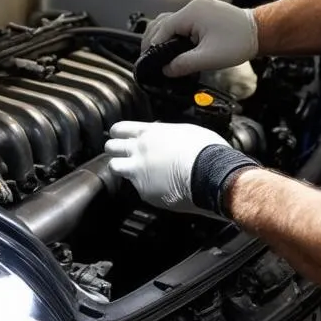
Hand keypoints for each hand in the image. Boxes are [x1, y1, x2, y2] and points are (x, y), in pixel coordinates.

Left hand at [105, 121, 227, 212]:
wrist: (210, 173)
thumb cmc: (204, 149)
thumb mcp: (186, 131)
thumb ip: (168, 135)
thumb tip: (167, 139)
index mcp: (150, 132)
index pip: (120, 129)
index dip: (118, 133)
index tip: (119, 137)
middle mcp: (139, 150)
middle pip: (111, 147)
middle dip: (115, 150)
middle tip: (123, 155)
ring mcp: (138, 171)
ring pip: (114, 167)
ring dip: (121, 169)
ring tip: (133, 172)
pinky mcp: (144, 191)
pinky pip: (137, 188)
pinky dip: (145, 188)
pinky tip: (157, 187)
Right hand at [141, 0, 258, 76]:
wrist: (260, 31)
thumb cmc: (239, 42)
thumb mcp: (209, 58)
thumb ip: (184, 64)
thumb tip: (166, 69)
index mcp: (191, 14)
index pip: (162, 29)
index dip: (153, 46)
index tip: (149, 61)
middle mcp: (193, 7)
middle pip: (162, 22)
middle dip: (154, 40)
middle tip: (150, 58)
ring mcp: (199, 8)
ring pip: (172, 21)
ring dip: (164, 36)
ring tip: (160, 53)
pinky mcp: (205, 13)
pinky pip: (183, 21)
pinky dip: (176, 33)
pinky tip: (176, 45)